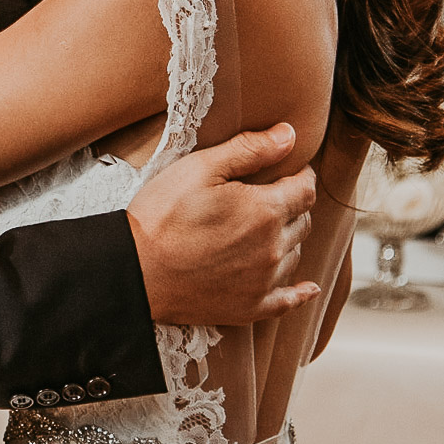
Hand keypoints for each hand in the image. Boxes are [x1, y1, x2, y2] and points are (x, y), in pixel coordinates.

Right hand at [127, 124, 318, 323]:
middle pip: (302, 222)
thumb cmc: (161, 215)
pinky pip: (289, 301)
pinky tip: (308, 288)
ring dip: (288, 239)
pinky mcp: (250, 308)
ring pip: (294, 254)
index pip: (305, 190)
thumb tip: (290, 135)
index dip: (301, 176)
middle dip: (293, 205)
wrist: (135, 271)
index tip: (293, 171)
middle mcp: (273, 248)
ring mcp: (263, 282)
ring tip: (267, 230)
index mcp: (265, 211)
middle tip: (272, 197)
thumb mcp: (199, 168)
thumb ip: (249, 149)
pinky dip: (301, 293)